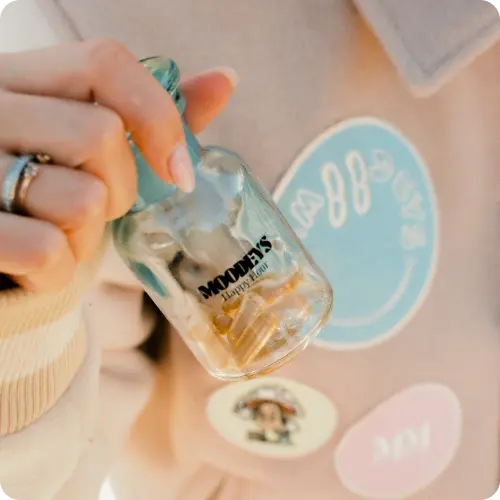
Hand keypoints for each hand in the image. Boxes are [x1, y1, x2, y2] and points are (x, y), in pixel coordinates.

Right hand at [0, 39, 236, 291]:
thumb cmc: (47, 194)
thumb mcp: (85, 146)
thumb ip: (150, 114)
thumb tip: (225, 80)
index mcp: (20, 78)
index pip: (103, 64)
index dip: (157, 116)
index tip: (179, 171)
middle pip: (101, 134)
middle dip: (121, 189)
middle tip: (98, 207)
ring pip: (81, 199)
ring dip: (87, 235)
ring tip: (60, 234)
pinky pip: (46, 251)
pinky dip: (58, 271)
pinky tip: (39, 265)